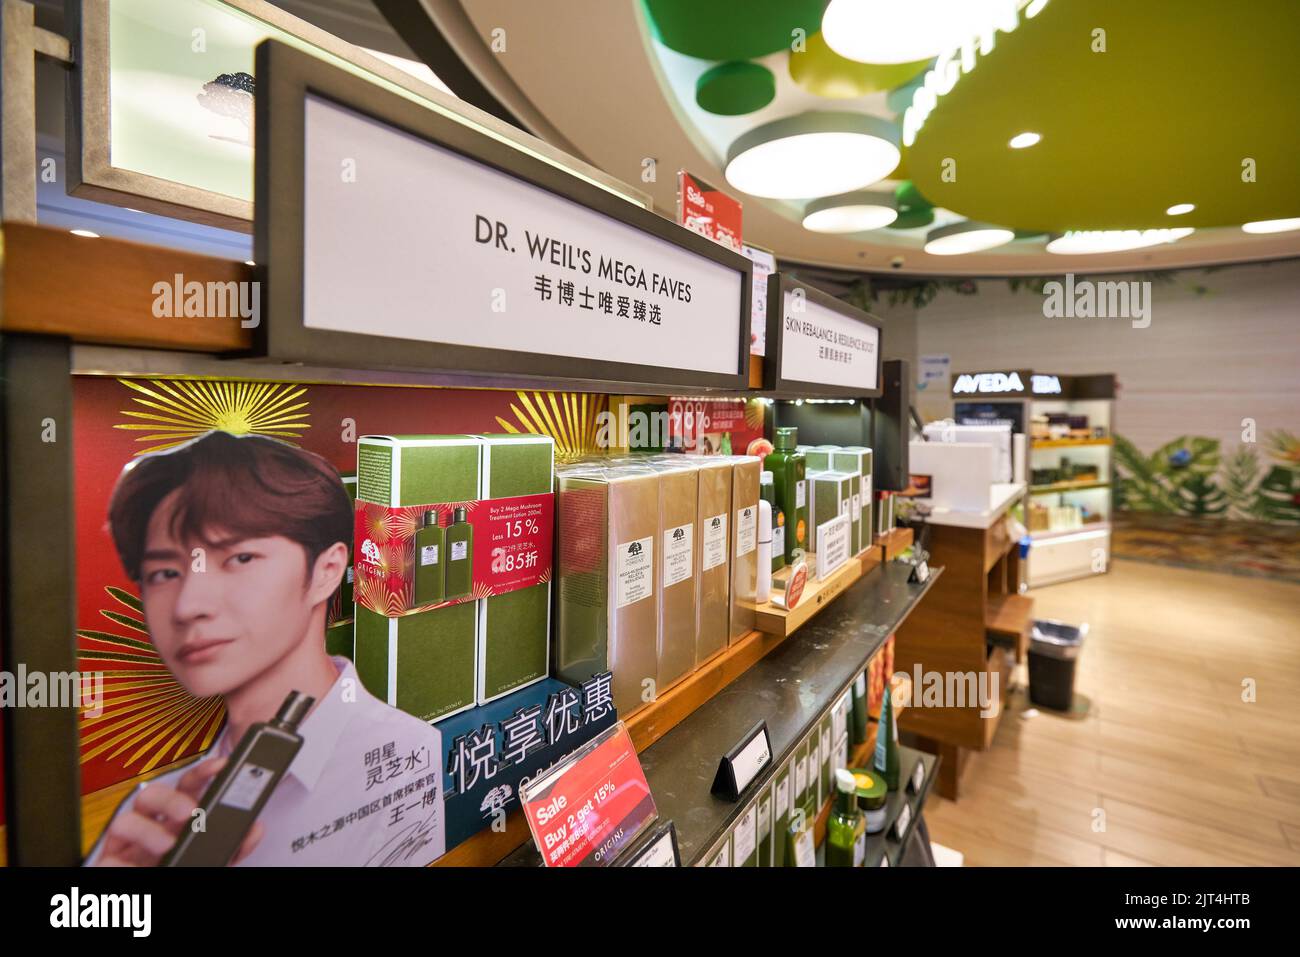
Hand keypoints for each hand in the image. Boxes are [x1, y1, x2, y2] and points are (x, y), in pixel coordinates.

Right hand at [93, 757, 263, 866]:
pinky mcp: (110, 865)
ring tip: (167, 845)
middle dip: (170, 799)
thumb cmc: (188, 870)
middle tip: (189, 813)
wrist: (152, 904)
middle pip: (151, 794)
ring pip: (124, 820)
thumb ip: (235, 845)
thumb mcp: (216, 859)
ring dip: (146, 831)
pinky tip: (135, 869)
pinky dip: (119, 865)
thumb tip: (254, 829)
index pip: (187, 786)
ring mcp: (129, 845)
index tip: (221, 766)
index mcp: (177, 819)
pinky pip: (107, 860)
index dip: (202, 772)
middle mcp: (151, 826)